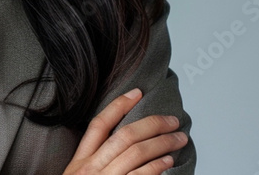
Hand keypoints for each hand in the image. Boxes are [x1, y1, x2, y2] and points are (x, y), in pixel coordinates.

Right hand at [61, 88, 186, 174]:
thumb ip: (94, 162)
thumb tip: (120, 146)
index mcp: (80, 161)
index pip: (99, 124)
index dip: (119, 106)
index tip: (137, 92)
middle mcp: (91, 169)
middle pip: (124, 136)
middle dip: (152, 124)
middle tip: (172, 120)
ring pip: (136, 153)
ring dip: (162, 143)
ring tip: (178, 139)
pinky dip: (156, 168)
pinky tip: (168, 163)